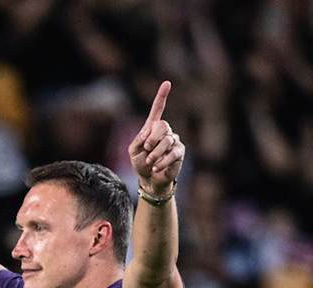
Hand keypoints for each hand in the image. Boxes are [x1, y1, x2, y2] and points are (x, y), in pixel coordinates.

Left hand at [128, 80, 184, 196]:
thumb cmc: (140, 162)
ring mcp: (173, 140)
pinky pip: (172, 153)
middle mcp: (165, 131)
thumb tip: (149, 132)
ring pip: (167, 141)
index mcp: (152, 127)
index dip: (162, 96)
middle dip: (152, 138)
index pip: (158, 108)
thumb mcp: (133, 150)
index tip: (167, 83)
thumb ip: (139, 138)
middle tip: (146, 148)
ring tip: (149, 162)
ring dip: (155, 153)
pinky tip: (156, 168)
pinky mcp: (179, 152)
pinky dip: (162, 161)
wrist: (149, 179)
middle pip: (163, 125)